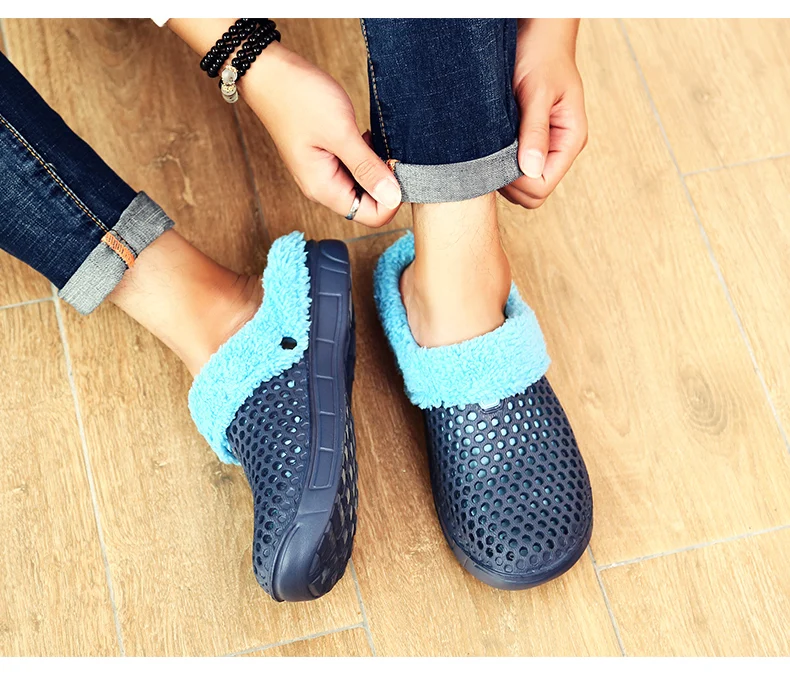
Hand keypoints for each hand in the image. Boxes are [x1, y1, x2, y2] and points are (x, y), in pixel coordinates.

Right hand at [241, 43, 400, 226]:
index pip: (372, 215)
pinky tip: (364, 135)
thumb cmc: (299, 99)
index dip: (392, 198)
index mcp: (324, 189)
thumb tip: (393, 197)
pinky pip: (354, 167)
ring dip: (375, 166)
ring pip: (363, 184)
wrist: (270, 73)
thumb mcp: (340, 133)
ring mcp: (323, 172)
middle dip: (385, 181)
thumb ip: (367, 168)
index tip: (397, 167)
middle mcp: (323, 187)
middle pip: (369, 203)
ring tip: (372, 139)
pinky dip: (366, 155)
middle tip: (388, 150)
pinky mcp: (326, 157)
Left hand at [500, 19, 587, 208]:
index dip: (518, 182)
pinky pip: (513, 169)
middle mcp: (559, 149)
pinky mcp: (528, 144)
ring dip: (502, 173)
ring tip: (490, 147)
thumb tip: (531, 169)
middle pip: (532, 194)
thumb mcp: (536, 92)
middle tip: (489, 156)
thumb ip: (535, 131)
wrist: (536, 36)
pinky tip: (490, 146)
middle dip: (509, 182)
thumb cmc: (541, 56)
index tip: (498, 160)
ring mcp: (544, 149)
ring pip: (521, 186)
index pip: (543, 186)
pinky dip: (499, 164)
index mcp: (570, 140)